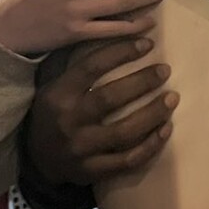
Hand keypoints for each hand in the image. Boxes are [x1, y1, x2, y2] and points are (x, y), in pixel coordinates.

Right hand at [25, 37, 178, 185]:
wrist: (36, 161)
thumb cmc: (53, 114)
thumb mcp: (54, 87)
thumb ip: (79, 68)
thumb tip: (117, 38)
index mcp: (59, 94)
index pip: (92, 67)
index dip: (121, 53)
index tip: (147, 44)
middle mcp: (69, 120)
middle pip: (111, 98)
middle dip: (143, 82)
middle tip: (165, 71)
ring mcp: (81, 148)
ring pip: (124, 131)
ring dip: (153, 114)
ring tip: (172, 98)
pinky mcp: (92, 171)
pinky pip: (128, 160)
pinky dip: (151, 145)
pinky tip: (165, 129)